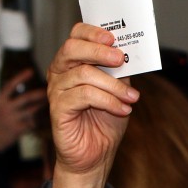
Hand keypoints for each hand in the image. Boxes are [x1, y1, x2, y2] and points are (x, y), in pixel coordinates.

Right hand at [0, 69, 48, 151]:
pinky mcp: (18, 129)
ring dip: (42, 106)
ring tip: (50, 101)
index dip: (20, 77)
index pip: (10, 86)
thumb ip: (9, 100)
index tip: (30, 70)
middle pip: (26, 98)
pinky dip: (38, 120)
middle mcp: (6, 109)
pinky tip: (43, 118)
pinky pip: (33, 122)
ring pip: (32, 110)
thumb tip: (25, 91)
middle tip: (49, 89)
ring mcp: (12, 119)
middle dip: (39, 93)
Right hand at [46, 23, 138, 187]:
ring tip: (132, 97)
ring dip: (113, 85)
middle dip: (99, 51)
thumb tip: (130, 53)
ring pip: (83, 74)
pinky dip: (108, 101)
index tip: (113, 38)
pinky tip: (123, 109)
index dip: (92, 33)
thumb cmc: (105, 120)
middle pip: (71, 49)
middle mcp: (60, 73)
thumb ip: (120, 71)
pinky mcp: (58, 109)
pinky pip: (83, 96)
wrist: (95, 155)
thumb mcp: (119, 90)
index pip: (75, 36)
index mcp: (74, 63)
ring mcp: (56, 91)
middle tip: (120, 59)